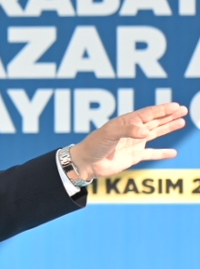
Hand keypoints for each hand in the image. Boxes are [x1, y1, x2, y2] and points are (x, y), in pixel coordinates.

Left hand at [70, 102, 188, 178]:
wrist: (85, 163)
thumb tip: (146, 132)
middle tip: (183, 109)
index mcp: (126, 122)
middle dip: (169, 115)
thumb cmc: (94, 144)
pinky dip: (162, 153)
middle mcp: (132, 131)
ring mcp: (134, 143)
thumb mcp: (109, 134)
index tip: (176, 106)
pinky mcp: (134, 156)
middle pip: (154, 121)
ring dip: (168, 128)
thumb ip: (128, 131)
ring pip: (155, 133)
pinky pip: (151, 154)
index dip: (162, 109)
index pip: (148, 113)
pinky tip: (173, 152)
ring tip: (182, 122)